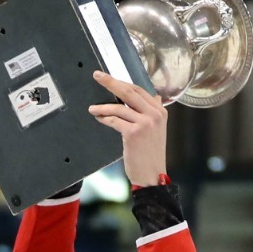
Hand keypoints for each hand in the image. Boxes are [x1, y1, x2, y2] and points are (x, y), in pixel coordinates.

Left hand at [89, 72, 167, 187]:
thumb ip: (152, 112)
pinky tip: (99, 118)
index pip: (138, 90)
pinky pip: (115, 121)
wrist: (152, 175)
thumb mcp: (157, 129)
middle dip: (111, 82)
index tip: (109, 77)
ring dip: (103, 107)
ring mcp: (145, 123)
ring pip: (119, 107)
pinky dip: (105, 119)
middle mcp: (154, 114)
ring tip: (92, 109)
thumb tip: (151, 97)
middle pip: (129, 92)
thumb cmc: (151, 154)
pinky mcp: (133, 133)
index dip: (122, 82)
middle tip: (97, 76)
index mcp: (160, 111)